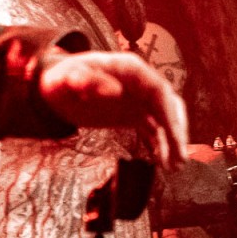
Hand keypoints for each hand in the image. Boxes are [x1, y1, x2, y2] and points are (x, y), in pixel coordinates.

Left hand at [39, 49, 188, 166]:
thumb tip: (115, 91)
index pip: (159, 90)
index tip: (174, 137)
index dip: (169, 114)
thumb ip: (87, 81)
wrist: (56, 87)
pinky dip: (160, 144)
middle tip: (180, 159)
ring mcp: (140, 98)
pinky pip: (154, 128)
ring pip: (165, 119)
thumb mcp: (68, 79)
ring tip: (174, 167)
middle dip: (176, 132)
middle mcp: (141, 82)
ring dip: (172, 141)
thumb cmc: (62, 79)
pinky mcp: (135, 112)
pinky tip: (162, 162)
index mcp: (130, 69)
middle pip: (168, 106)